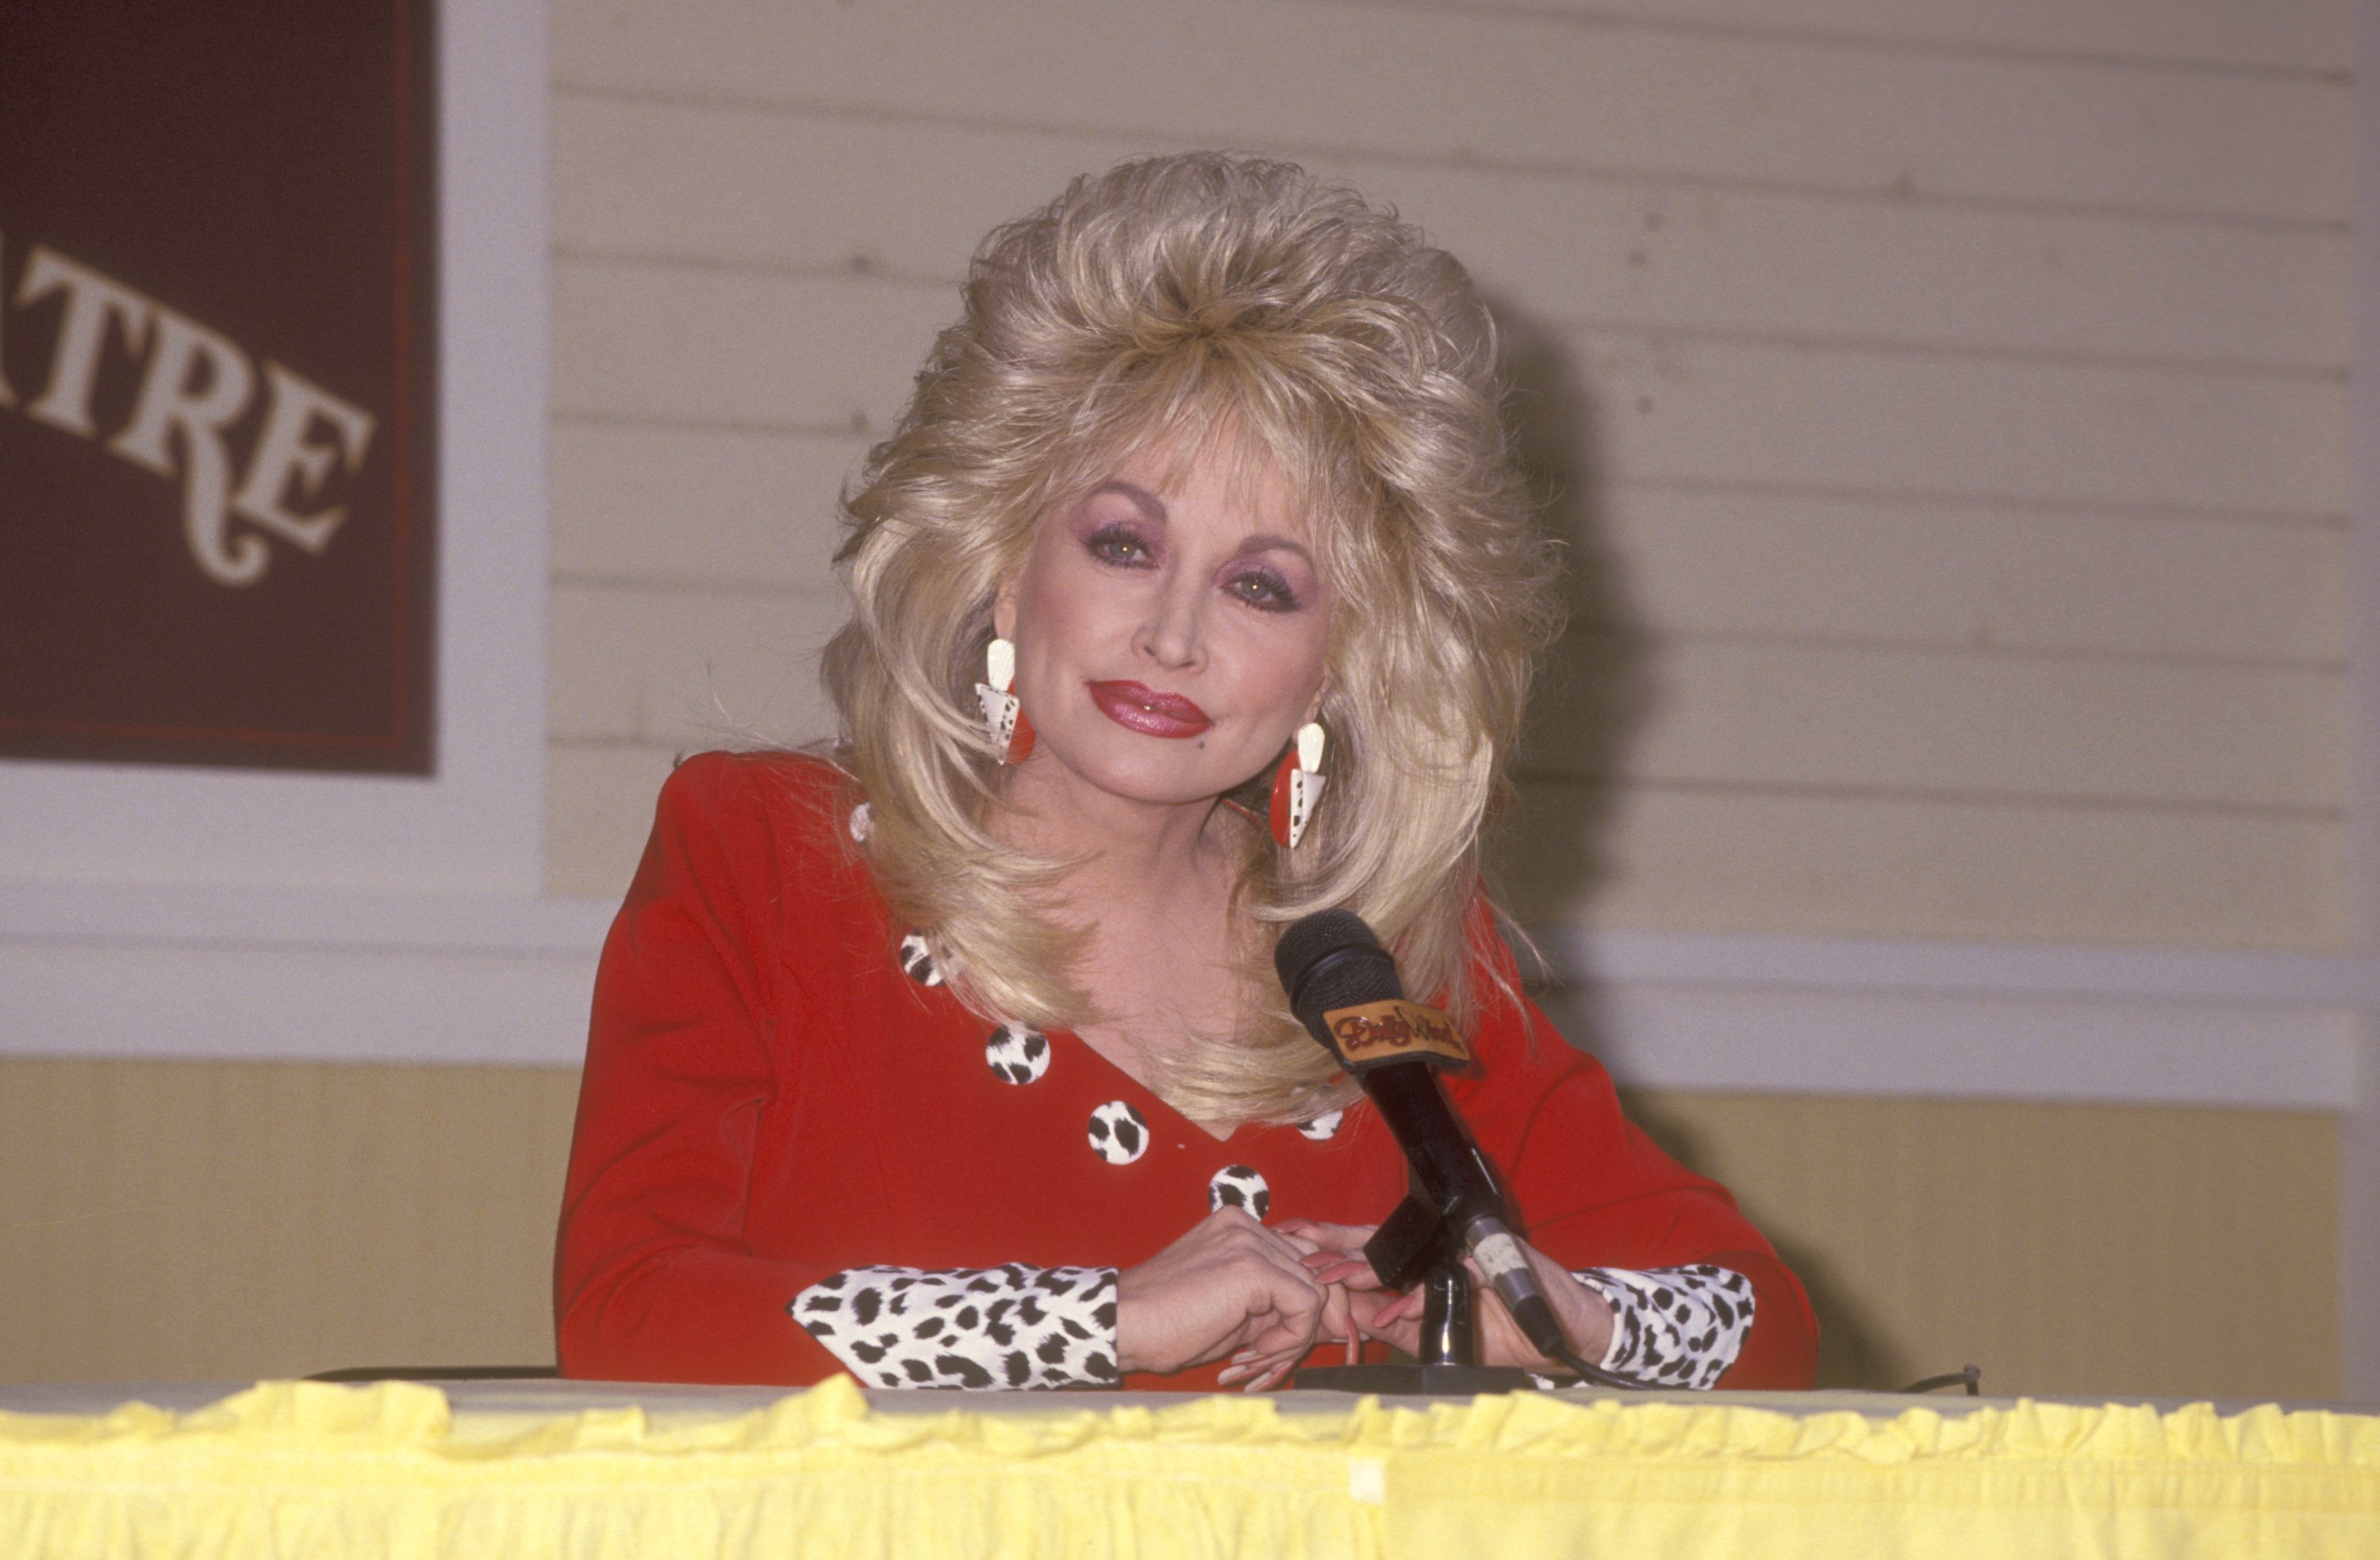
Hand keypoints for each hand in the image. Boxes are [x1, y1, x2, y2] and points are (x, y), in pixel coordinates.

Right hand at [1116, 1208, 1358, 1390]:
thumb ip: (1269, 1299)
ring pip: (1314, 1288)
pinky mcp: (1252, 1268)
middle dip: (1305, 1317)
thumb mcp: (1228, 1305)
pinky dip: (1292, 1335)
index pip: (1301, 1255)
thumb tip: (1316, 1317)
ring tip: (1260, 1353)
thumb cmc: (1165, 1323)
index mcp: (1237, 1227)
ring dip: (1297, 1330)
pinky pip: (1305, 1304)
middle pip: (1314, 1269)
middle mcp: (1246, 1225)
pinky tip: (1258, 1348)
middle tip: (1274, 1352)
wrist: (1123, 1325)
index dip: (1304, 1301)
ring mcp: (1249, 1242)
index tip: (1286, 1337)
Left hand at [1277, 1219, 1616, 1374]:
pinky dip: (1427, 1296)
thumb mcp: (1440, 1332)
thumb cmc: (1502, 1328)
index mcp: (1424, 1267)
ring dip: (1372, 1269)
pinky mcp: (1491, 1260)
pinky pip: (1453, 1276)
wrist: (1562, 1328)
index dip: (1335, 1249)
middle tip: (1304, 1256)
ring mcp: (1463, 1253)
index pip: (1371, 1253)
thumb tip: (1353, 1317)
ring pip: (1409, 1257)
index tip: (1297, 1249)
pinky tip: (1403, 1309)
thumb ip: (1399, 1326)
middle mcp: (1438, 1254)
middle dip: (1339, 1249)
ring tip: (1338, 1278)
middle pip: (1380, 1244)